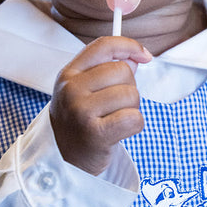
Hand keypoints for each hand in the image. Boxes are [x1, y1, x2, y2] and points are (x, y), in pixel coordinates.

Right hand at [50, 36, 151, 173]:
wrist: (63, 160)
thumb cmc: (78, 123)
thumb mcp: (82, 91)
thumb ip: (106, 70)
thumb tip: (135, 57)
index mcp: (68, 74)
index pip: (103, 46)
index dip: (129, 46)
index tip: (144, 56)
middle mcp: (71, 89)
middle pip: (123, 71)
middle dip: (128, 88)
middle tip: (114, 106)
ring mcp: (81, 111)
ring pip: (131, 95)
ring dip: (131, 109)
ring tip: (114, 120)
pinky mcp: (96, 133)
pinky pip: (134, 118)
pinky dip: (134, 126)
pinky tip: (119, 132)